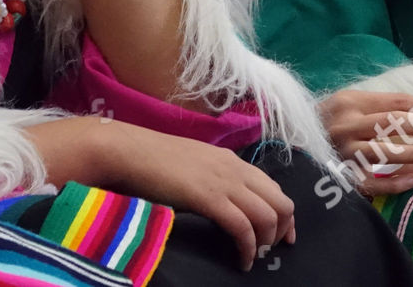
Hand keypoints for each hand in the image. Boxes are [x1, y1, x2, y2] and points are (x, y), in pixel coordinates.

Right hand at [94, 121, 294, 271]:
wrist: (130, 152)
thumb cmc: (152, 160)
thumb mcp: (193, 165)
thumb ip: (212, 178)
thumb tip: (222, 202)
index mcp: (231, 160)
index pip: (273, 187)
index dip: (283, 214)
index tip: (283, 235)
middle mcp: (235, 168)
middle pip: (280, 201)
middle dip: (281, 230)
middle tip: (270, 250)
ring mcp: (224, 182)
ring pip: (268, 215)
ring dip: (266, 242)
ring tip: (253, 257)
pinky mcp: (210, 198)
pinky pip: (243, 228)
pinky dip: (247, 249)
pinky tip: (241, 261)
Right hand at [319, 90, 412, 193]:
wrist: (291, 142)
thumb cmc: (331, 119)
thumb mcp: (352, 103)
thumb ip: (388, 104)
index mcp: (350, 102)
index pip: (395, 102)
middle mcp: (345, 125)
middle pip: (390, 122)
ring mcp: (342, 151)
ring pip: (381, 152)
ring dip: (409, 153)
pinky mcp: (340, 174)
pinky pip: (371, 182)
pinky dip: (393, 183)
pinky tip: (412, 180)